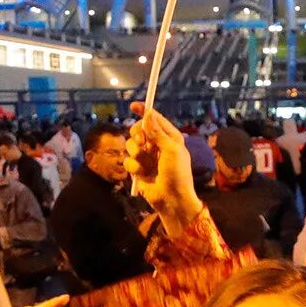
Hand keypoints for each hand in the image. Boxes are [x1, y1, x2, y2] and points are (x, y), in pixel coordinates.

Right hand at [126, 103, 201, 232]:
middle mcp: (157, 145)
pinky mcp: (138, 169)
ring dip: (136, 153)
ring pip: (130, 144)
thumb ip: (158, 132)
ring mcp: (147, 157)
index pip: (155, 119)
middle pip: (139, 129)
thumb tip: (149, 115)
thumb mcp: (171, 150)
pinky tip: (142, 175)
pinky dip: (134, 167)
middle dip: (138, 134)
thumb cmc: (177, 175)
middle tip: (142, 142)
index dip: (145, 111)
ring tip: (146, 164)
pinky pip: (128, 160)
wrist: (171, 200)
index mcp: (170, 138)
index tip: (134, 106)